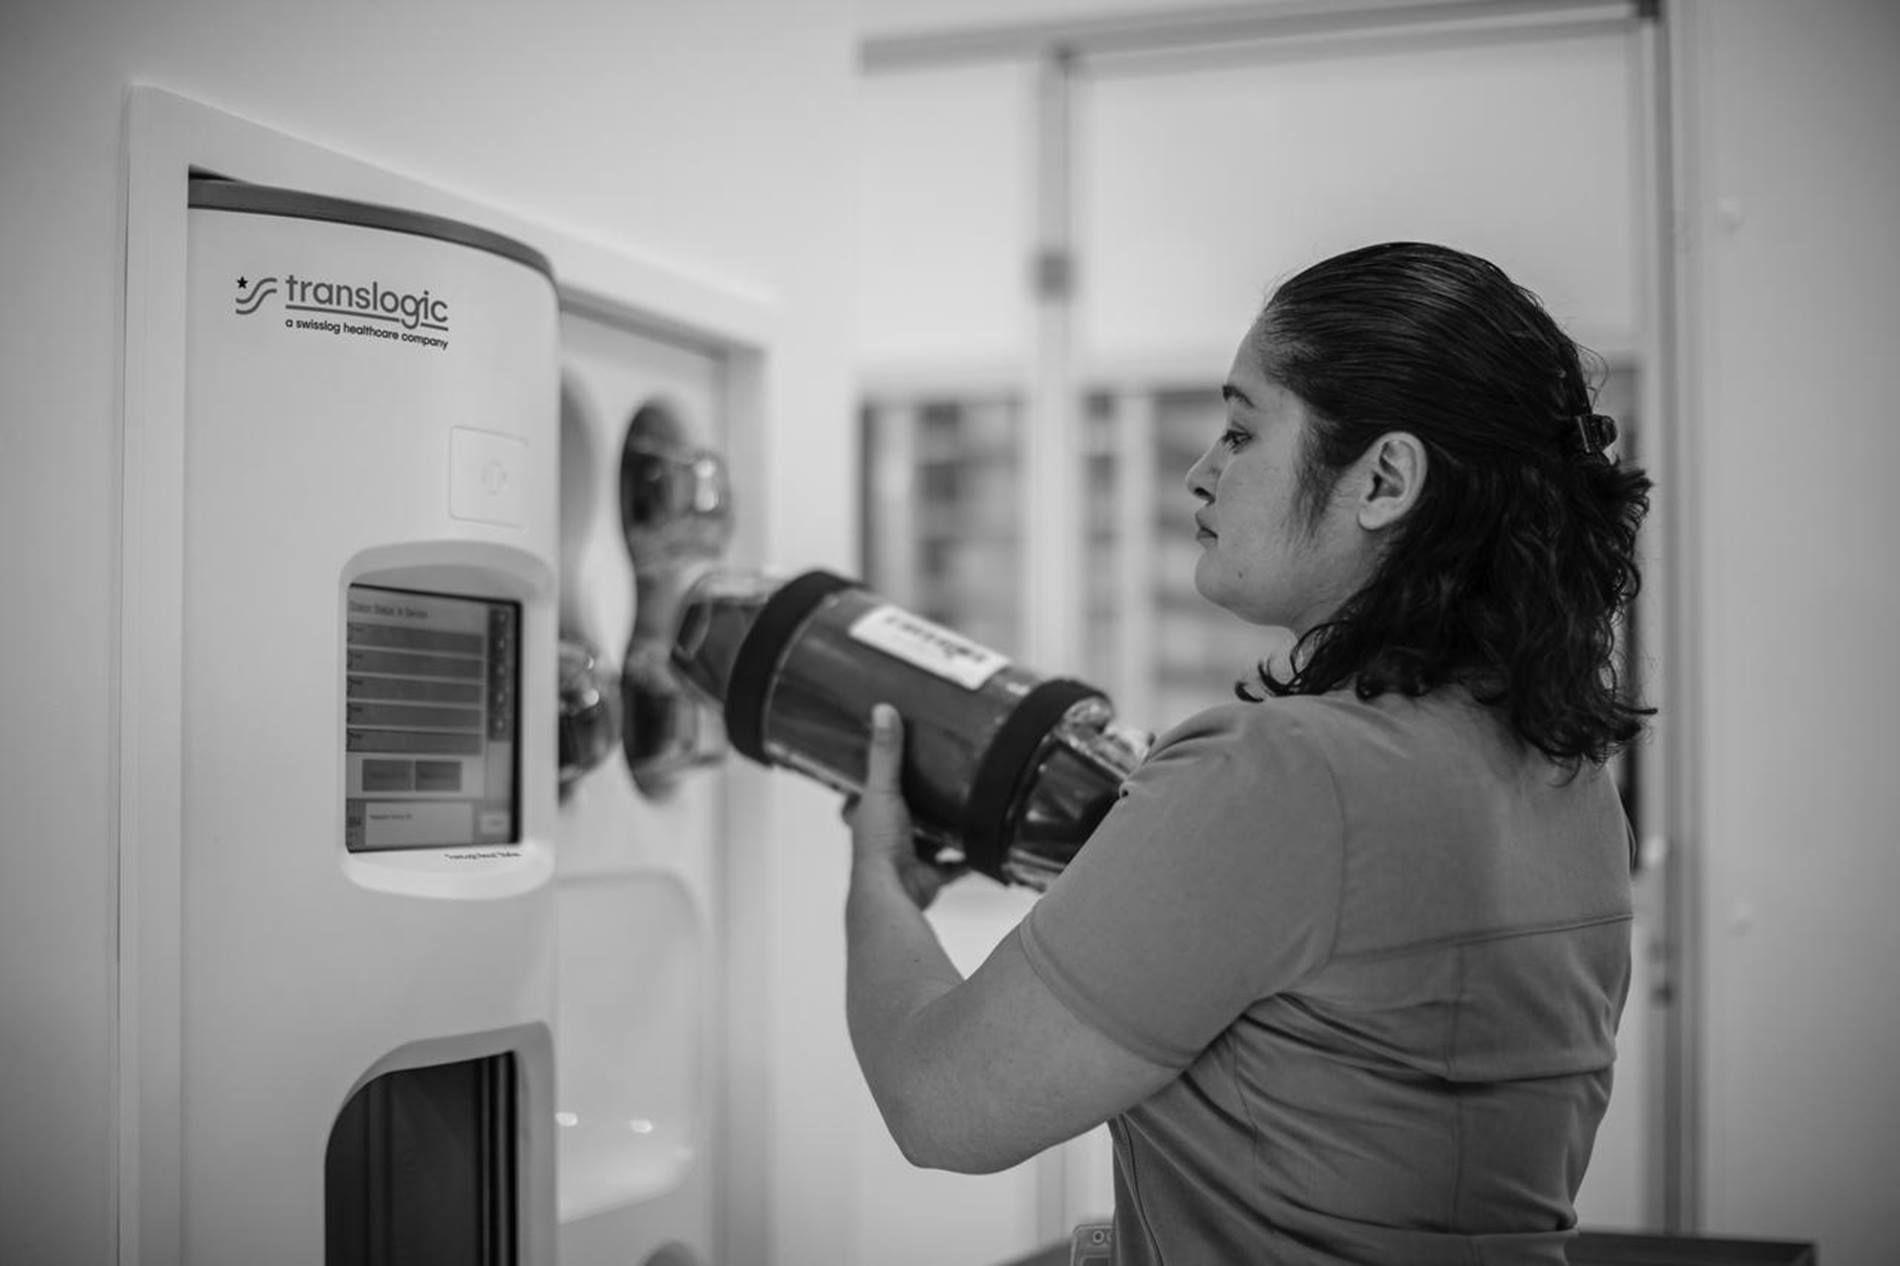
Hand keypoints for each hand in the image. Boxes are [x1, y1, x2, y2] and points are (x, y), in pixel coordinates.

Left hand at [842, 703, 964, 909]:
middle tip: (943, 775)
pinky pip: (954, 864)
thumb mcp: (882, 790)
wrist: (894, 892)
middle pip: (904, 814)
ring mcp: (910, 857)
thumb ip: (886, 753)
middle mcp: (887, 837)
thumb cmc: (879, 844)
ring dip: (946, 826)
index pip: (869, 793)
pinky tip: (983, 839)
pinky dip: (968, 856)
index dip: (880, 777)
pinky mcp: (932, 875)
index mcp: (869, 816)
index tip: (898, 758)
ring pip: (930, 837)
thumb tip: (882, 710)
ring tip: (968, 800)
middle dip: (921, 801)